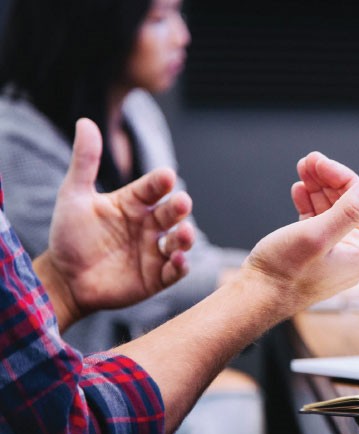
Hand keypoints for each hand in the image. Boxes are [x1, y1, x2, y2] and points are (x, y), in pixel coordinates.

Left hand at [39, 118, 194, 324]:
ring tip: (184, 233)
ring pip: (179, 240)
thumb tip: (85, 121)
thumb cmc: (70, 236)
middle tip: (181, 203)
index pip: (153, 187)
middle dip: (179, 207)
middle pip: (171, 212)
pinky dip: (180, 265)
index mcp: (133, 203)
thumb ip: (84, 162)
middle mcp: (148, 224)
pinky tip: (177, 260)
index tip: (166, 176)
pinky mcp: (156, 277)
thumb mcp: (74, 196)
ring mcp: (154, 251)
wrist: (64, 279)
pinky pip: (174, 270)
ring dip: (185, 237)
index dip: (160, 182)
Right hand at [243, 152, 358, 312]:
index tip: (317, 161)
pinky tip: (299, 191)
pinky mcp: (315, 254)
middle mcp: (352, 254)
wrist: (257, 296)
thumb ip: (349, 210)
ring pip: (331, 211)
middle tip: (308, 161)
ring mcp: (333, 254)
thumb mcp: (317, 235)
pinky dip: (309, 204)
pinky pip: (318, 222)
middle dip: (327, 180)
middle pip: (347, 204)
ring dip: (317, 189)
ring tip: (301, 171)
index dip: (340, 176)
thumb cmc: (284, 271)